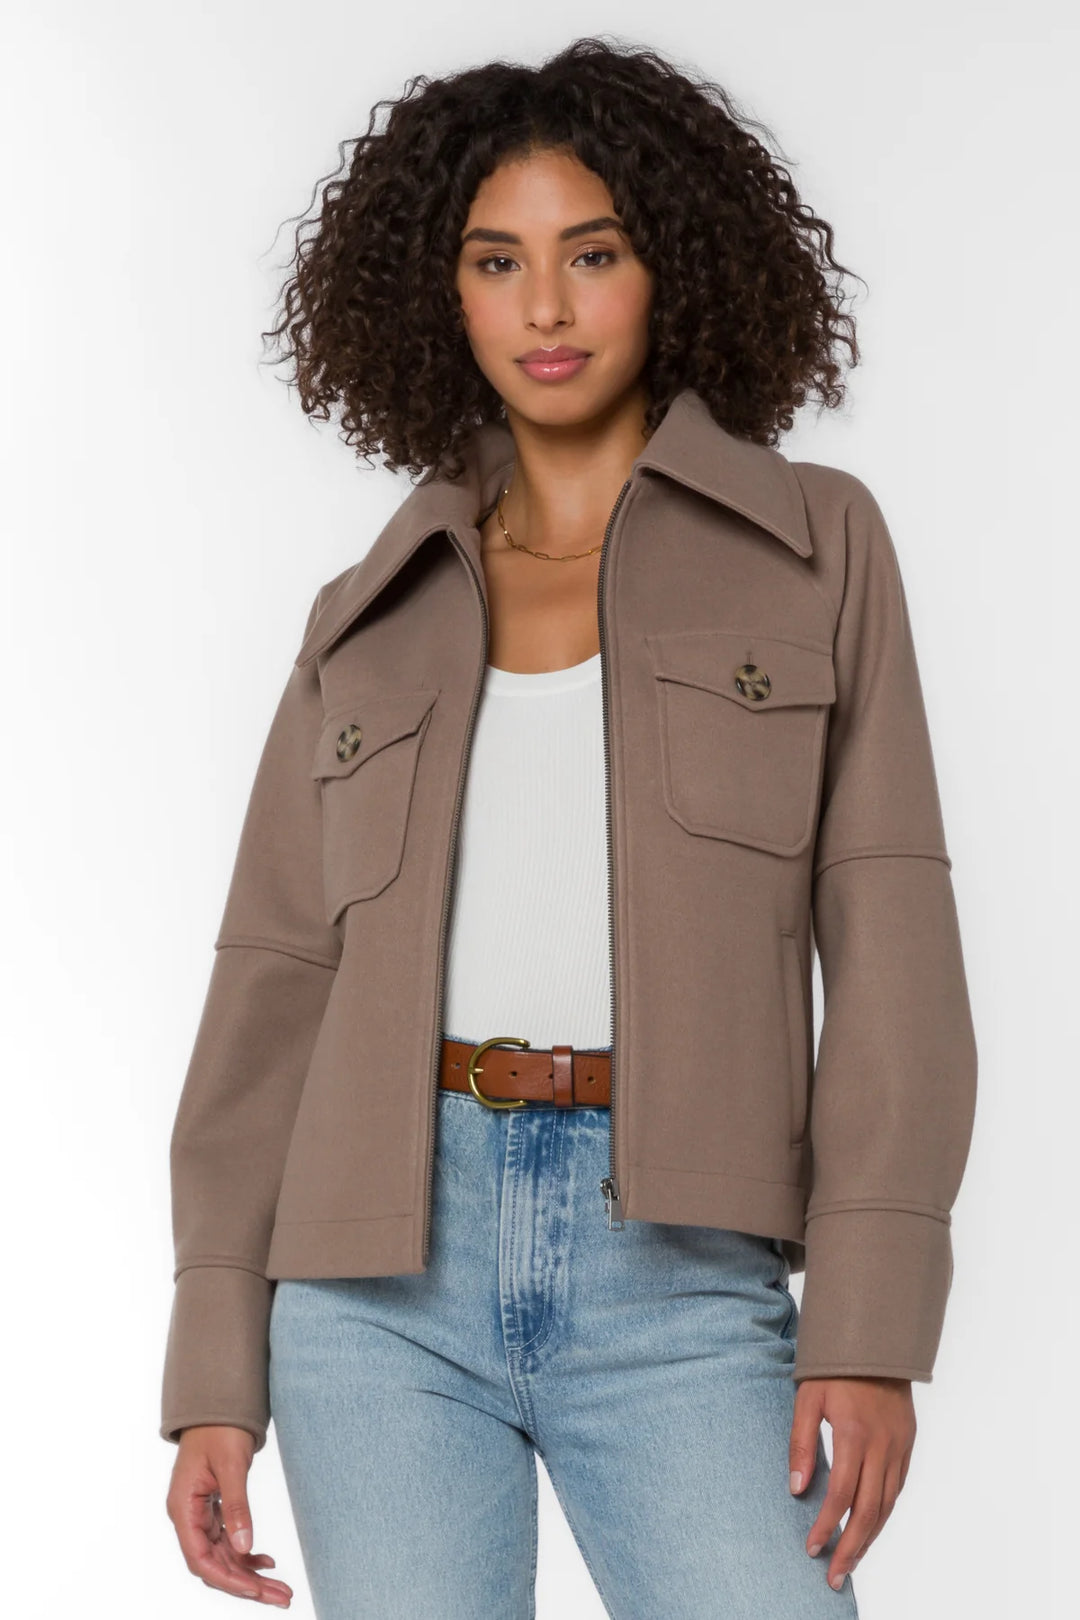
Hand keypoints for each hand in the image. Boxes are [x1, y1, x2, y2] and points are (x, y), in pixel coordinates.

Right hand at [166, 1425, 292, 1605]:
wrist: (217, 1404)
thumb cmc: (219, 1428)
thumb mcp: (231, 1465)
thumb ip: (236, 1506)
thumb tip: (244, 1547)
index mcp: (183, 1508)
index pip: (201, 1559)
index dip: (229, 1579)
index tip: (256, 1591)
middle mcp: (188, 1516)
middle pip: (214, 1564)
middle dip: (247, 1585)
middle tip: (282, 1597)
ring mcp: (200, 1514)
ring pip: (224, 1556)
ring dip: (250, 1574)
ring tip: (281, 1589)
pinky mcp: (213, 1509)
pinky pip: (228, 1540)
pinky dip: (246, 1554)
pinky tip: (267, 1562)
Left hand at [788, 1376, 915, 1590]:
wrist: (876, 1339)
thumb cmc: (834, 1367)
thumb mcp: (807, 1397)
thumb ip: (802, 1443)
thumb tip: (796, 1489)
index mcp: (855, 1434)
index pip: (841, 1496)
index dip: (826, 1526)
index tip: (811, 1548)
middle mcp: (883, 1446)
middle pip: (869, 1511)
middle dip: (850, 1548)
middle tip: (834, 1575)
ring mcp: (900, 1445)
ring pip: (887, 1504)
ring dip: (869, 1537)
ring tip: (850, 1561)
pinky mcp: (908, 1442)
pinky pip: (897, 1487)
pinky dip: (884, 1512)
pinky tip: (870, 1526)